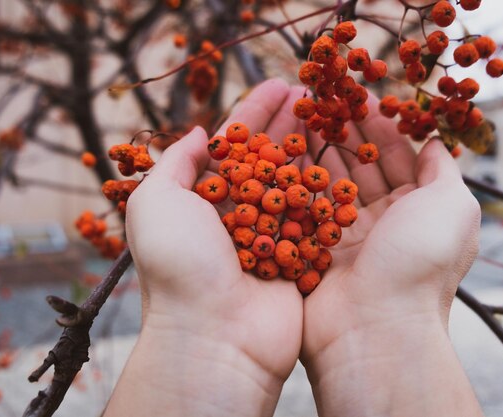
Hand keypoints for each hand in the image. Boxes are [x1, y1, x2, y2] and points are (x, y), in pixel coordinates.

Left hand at [106, 79, 303, 416]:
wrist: (213, 335)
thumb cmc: (179, 266)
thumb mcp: (155, 202)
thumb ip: (174, 162)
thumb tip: (197, 133)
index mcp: (203, 198)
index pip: (233, 143)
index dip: (256, 112)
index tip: (280, 85)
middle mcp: (238, 214)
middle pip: (270, 157)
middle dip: (292, 125)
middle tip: (316, 95)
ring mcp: (271, 236)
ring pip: (297, 184)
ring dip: (315, 151)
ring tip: (336, 119)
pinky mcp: (298, 259)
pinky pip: (317, 220)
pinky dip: (329, 193)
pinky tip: (346, 164)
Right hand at [299, 93, 482, 415]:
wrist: (374, 326)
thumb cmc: (419, 262)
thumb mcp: (453, 207)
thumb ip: (444, 172)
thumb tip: (437, 144)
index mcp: (418, 210)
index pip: (397, 157)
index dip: (379, 126)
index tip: (357, 98)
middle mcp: (383, 221)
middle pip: (360, 166)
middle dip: (343, 132)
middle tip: (322, 102)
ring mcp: (347, 235)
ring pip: (330, 182)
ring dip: (318, 149)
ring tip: (301, 117)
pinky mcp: (315, 248)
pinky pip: (306, 206)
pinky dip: (297, 179)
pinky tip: (284, 151)